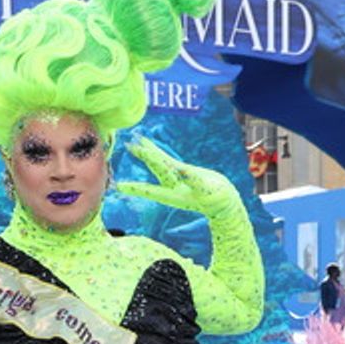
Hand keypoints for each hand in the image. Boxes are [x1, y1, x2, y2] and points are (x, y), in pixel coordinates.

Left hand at [115, 136, 238, 220]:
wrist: (225, 203)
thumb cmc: (217, 200)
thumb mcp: (204, 189)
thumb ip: (191, 179)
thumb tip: (178, 169)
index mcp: (174, 195)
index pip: (151, 189)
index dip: (136, 187)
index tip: (119, 186)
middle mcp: (173, 186)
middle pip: (156, 168)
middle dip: (143, 157)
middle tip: (130, 145)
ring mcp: (178, 180)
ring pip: (160, 163)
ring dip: (149, 152)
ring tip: (137, 140)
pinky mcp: (185, 173)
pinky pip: (170, 161)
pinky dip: (160, 153)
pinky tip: (150, 146)